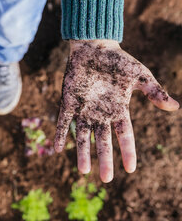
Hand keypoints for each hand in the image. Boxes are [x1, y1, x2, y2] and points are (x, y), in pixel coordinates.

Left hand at [54, 40, 178, 182]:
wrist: (94, 46)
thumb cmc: (118, 60)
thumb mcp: (139, 75)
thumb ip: (153, 91)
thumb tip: (175, 107)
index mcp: (118, 109)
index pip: (124, 135)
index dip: (127, 152)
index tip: (130, 169)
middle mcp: (100, 114)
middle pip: (103, 141)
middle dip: (104, 159)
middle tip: (105, 179)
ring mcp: (83, 109)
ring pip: (82, 135)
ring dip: (82, 152)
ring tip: (83, 171)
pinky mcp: (68, 102)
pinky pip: (63, 121)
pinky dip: (60, 133)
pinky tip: (57, 148)